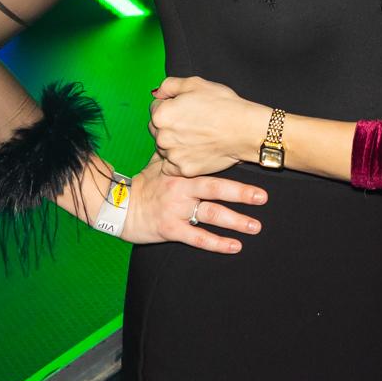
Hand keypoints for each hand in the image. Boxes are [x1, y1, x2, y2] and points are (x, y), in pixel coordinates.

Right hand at [122, 157, 265, 252]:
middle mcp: (182, 189)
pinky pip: (197, 237)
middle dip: (241, 193)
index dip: (230, 165)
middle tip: (263, 196)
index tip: (249, 163)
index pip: (210, 167)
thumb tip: (189, 134)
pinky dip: (217, 243)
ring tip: (256, 226)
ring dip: (236, 221)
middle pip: (216, 189)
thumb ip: (177, 153)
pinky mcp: (171, 229)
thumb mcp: (158, 163)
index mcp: (181, 172)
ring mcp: (177, 210)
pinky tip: (235, 246)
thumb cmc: (143, 184)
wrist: (118, 206)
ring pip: (210, 214)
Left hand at [149, 75, 269, 177]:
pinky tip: (195, 151)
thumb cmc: (222, 105)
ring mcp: (173, 155)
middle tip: (191, 123)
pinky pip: (173, 166)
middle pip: (157, 130)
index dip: (170, 106)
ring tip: (196, 137)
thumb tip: (157, 93)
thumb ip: (169, 85)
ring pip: (165, 148)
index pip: (155, 109)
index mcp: (162, 114)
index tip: (185, 109)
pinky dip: (180, 160)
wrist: (244, 130)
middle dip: (169, 126)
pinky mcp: (184, 170)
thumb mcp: (195, 83)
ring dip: (175, 144)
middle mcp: (162, 137)